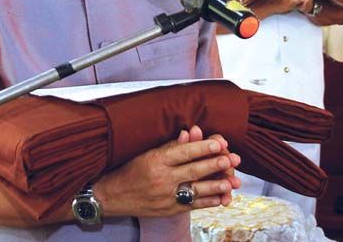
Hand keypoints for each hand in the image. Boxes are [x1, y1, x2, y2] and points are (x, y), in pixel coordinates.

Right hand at [93, 125, 240, 217]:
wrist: (111, 196)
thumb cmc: (129, 169)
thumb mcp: (146, 153)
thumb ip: (170, 145)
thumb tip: (189, 133)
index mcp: (155, 159)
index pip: (184, 152)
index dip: (203, 146)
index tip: (219, 142)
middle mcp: (161, 178)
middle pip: (193, 170)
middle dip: (215, 164)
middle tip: (232, 159)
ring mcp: (165, 196)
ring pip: (196, 190)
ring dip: (216, 185)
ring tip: (231, 181)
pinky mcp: (168, 210)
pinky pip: (192, 205)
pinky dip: (207, 201)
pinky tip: (220, 197)